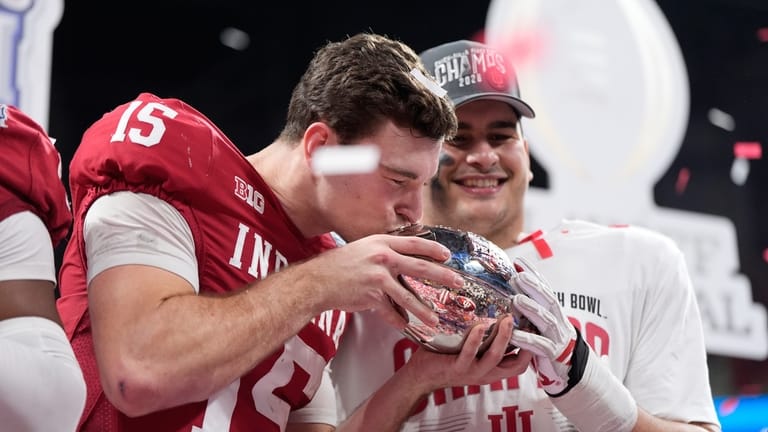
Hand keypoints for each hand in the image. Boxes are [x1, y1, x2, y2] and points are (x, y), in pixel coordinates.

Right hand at [309, 234, 463, 329]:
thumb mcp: (364, 248)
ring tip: (434, 319)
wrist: (316, 280)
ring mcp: (377, 277)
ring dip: (423, 310)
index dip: (434, 249)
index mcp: (382, 242)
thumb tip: (405, 258)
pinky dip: (398, 322)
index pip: (415, 244)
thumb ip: (385, 251)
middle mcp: (382, 258)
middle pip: (420, 267)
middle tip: (457, 282)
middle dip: (443, 276)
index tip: (448, 256)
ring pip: (408, 296)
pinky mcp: (371, 296)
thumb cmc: (340, 265)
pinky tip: (406, 327)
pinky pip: (390, 312)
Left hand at [405, 315, 532, 390]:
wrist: (420, 375)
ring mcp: (472, 372)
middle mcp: (486, 373)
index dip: (532, 350)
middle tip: (527, 320)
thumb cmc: (446, 357)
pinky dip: (475, 339)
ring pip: (494, 357)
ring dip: (502, 338)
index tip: (537, 329)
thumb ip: (485, 339)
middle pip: (515, 364)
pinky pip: (469, 354)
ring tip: (507, 319)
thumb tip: (495, 313)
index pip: (520, 364)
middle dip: (524, 343)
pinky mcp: (456, 368)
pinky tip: (478, 326)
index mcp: (492, 370)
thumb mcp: (472, 351)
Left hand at [508, 257, 586, 395]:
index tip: (519, 261)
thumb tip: (512, 285)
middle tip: (518, 276)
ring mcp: (557, 337)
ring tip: (516, 299)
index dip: (534, 274)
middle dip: (534, 287)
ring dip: (531, 309)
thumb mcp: (540, 323)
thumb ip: (529, 307)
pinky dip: (527, 339)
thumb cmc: (548, 342)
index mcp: (553, 311)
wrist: (569, 370)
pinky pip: (540, 345)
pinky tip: (513, 334)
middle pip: (548, 299)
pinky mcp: (553, 354)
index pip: (545, 288)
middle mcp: (557, 320)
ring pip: (545, 320)